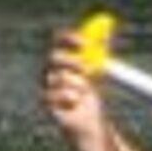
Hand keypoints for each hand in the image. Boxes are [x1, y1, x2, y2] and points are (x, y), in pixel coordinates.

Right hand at [40, 26, 109, 150]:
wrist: (89, 121)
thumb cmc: (91, 95)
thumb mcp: (98, 70)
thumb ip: (100, 50)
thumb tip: (106, 29)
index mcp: (62, 57)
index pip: (60, 40)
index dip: (70, 39)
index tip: (85, 43)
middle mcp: (50, 68)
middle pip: (54, 57)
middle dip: (72, 61)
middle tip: (87, 69)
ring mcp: (46, 85)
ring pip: (58, 78)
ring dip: (76, 85)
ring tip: (84, 94)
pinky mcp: (44, 102)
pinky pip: (53, 95)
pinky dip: (69, 99)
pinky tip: (75, 104)